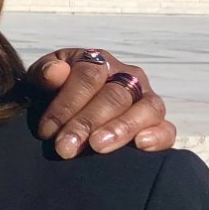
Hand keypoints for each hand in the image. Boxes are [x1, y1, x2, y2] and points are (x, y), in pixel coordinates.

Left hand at [23, 48, 175, 158]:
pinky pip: (167, 129)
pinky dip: (158, 136)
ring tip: (98, 146)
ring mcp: (146, 99)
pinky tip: (141, 145)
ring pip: (146, 108)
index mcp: (98, 61)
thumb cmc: (53, 96)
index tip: (46, 130)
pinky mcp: (159, 124)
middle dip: (87, 122)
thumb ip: (43, 75)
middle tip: (65, 148)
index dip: (66, 103)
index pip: (88, 76)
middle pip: (113, 96)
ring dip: (121, 128)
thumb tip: (56, 72)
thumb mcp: (41, 83)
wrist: (69, 115)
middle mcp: (127, 76)